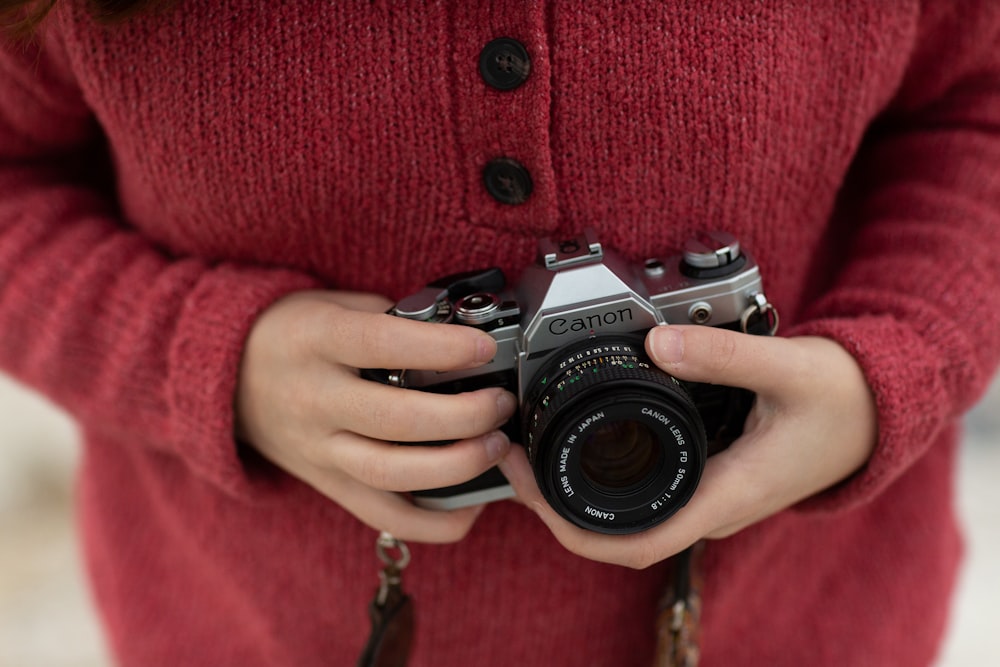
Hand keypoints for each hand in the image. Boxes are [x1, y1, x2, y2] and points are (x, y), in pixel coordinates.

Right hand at [235, 290, 515, 542]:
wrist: (226, 375)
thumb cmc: (293, 331)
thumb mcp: (333, 305)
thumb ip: (389, 318)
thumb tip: (458, 335)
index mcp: (316, 341)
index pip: (382, 344)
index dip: (440, 349)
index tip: (484, 349)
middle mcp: (314, 399)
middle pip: (396, 420)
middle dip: (463, 415)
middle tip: (500, 404)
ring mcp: (318, 450)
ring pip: (391, 474)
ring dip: (455, 466)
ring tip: (496, 447)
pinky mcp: (327, 484)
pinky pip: (383, 516)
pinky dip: (432, 522)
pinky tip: (471, 507)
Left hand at [498, 325, 877, 568]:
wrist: (878, 413)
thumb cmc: (842, 399)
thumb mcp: (787, 366)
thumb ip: (722, 354)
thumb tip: (656, 343)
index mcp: (727, 492)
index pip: (638, 540)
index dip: (573, 525)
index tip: (530, 482)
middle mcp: (712, 507)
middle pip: (618, 536)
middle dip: (556, 509)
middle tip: (514, 457)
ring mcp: (708, 496)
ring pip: (628, 518)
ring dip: (574, 496)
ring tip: (532, 450)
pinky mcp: (707, 479)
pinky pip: (645, 495)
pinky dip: (603, 478)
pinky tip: (580, 443)